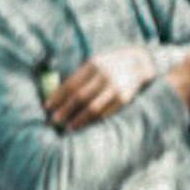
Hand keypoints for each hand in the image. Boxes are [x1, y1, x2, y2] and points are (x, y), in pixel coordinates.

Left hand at [42, 45, 160, 129]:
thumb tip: (59, 93)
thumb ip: (81, 75)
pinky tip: (86, 126)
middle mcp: (104, 75)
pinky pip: (107, 113)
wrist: (142, 63)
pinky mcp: (125, 99)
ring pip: (93, 108)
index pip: (71, 83)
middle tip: (54, 120)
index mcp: (93, 64)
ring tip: (68, 127)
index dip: (58, 96)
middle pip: (80, 96)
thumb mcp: (97, 62)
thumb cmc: (112, 64)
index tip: (47, 106)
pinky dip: (95, 121)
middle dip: (65, 109)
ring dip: (79, 119)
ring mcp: (115, 88)